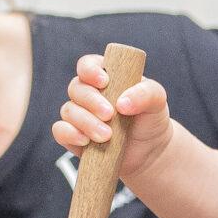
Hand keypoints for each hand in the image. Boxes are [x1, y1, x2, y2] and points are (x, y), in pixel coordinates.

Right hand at [52, 53, 171, 179]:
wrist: (150, 152)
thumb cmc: (151, 119)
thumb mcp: (157, 101)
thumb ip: (146, 94)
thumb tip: (122, 103)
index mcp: (106, 77)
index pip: (87, 65)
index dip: (90, 70)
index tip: (104, 81)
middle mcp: (89, 94)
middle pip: (76, 88)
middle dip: (91, 101)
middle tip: (109, 114)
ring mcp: (79, 115)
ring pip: (69, 111)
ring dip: (85, 122)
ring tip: (107, 136)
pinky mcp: (73, 136)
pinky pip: (60, 131)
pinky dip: (70, 134)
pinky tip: (86, 141)